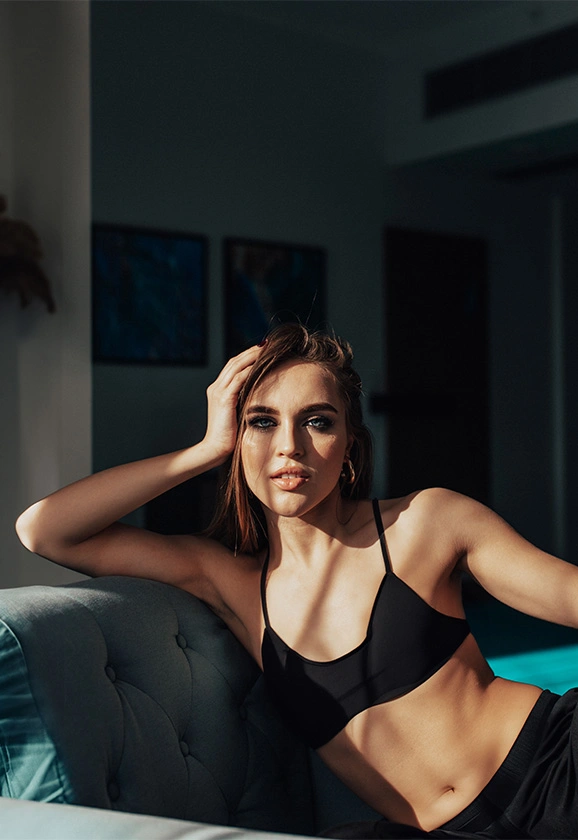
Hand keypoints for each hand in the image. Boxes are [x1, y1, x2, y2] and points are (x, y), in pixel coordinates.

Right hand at [202, 344, 262, 463]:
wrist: (215, 450)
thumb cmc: (229, 436)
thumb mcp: (237, 414)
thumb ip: (244, 401)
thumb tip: (262, 394)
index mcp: (218, 390)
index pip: (233, 367)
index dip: (247, 357)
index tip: (263, 350)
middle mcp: (216, 388)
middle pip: (234, 362)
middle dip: (251, 352)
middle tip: (267, 344)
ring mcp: (218, 392)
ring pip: (236, 366)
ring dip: (251, 357)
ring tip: (266, 350)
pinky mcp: (223, 399)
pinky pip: (237, 379)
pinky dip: (249, 370)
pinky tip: (261, 365)